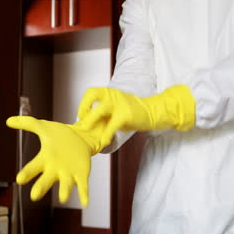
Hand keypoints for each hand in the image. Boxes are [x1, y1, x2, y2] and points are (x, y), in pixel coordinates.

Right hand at [7, 116, 103, 206]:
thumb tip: (8, 120)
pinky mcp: (81, 175)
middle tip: (34, 196)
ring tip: (63, 198)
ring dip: (64, 192)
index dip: (27, 173)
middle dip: (40, 187)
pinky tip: (85, 202)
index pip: (33, 167)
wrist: (80, 137)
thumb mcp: (43, 126)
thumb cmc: (59, 135)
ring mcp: (68, 174)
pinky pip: (83, 186)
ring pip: (65, 185)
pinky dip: (83, 195)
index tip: (20, 179)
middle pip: (46, 180)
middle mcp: (55, 169)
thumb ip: (27, 123)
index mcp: (44, 159)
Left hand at [78, 85, 195, 146]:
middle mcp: (113, 95)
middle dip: (84, 107)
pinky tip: (104, 141)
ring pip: (100, 109)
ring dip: (91, 120)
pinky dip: (106, 134)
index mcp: (110, 92)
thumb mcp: (116, 108)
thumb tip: (87, 122)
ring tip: (87, 130)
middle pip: (93, 94)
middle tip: (81, 120)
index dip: (84, 103)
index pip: (91, 92)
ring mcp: (119, 104)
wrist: (153, 112)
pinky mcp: (125, 114)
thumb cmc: (132, 112)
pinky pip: (112, 125)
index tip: (81, 115)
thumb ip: (103, 112)